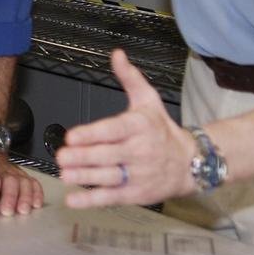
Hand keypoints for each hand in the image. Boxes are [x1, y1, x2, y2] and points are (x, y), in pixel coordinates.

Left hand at [0, 147, 42, 214]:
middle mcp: (2, 171)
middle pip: (10, 181)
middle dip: (10, 197)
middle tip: (7, 211)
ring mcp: (14, 173)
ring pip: (24, 182)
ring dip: (25, 197)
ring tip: (23, 210)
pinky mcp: (23, 176)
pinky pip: (34, 183)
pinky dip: (37, 193)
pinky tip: (36, 204)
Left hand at [56, 49, 196, 206]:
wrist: (192, 162)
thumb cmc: (162, 129)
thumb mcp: (148, 99)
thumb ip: (129, 77)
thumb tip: (117, 54)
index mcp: (140, 127)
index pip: (113, 130)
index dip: (92, 134)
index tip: (73, 135)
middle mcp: (140, 151)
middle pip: (108, 155)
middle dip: (83, 157)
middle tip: (62, 156)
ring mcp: (139, 175)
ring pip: (109, 177)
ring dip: (85, 177)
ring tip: (65, 174)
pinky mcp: (137, 194)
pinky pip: (112, 198)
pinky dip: (92, 200)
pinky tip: (74, 199)